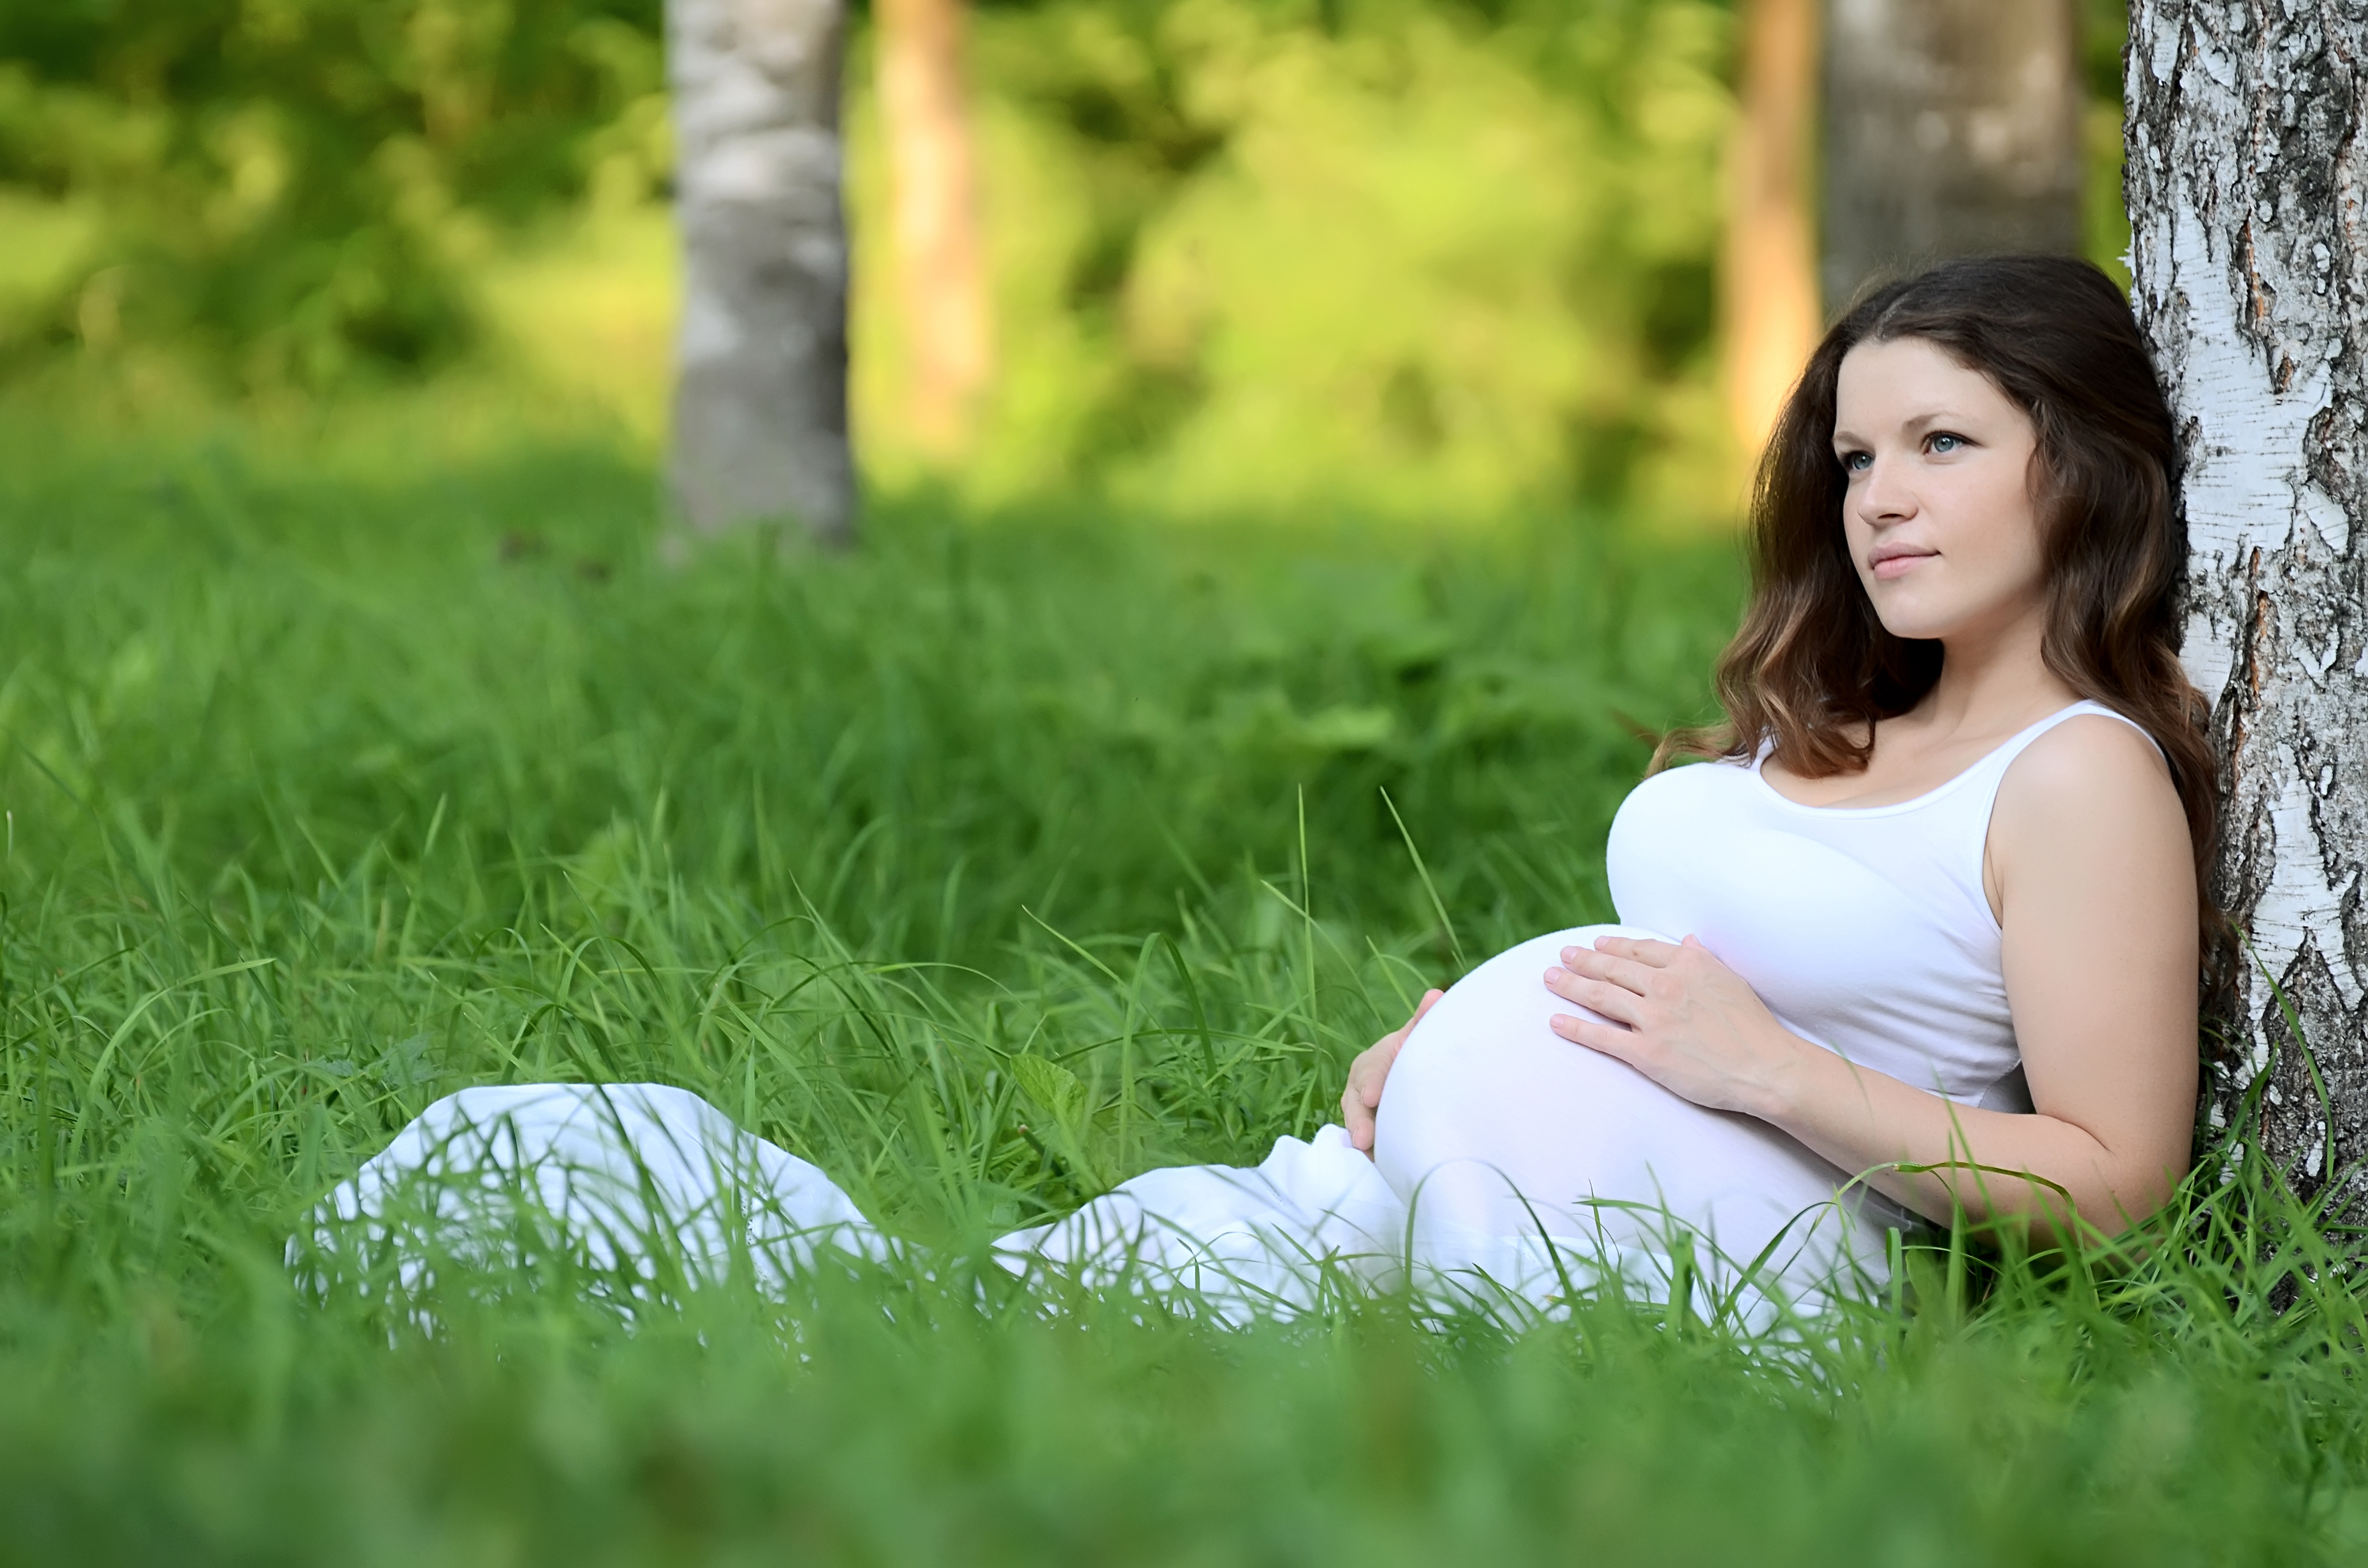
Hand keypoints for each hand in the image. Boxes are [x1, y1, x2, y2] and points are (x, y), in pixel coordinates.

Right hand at [1342, 989, 1442, 1156]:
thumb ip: (1423, 1020)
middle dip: (1359, 1123)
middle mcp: (1359, 1092)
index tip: (1374, 1096)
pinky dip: (1373, 1156)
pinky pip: (1367, 1147)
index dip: (1371, 1083)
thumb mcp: (1415, 1038)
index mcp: (1370, 1064)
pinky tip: (1385, 1166)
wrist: (1406, 1081)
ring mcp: (1360, 1116)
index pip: (1369, 1073)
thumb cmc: (1411, 1056)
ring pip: (1358, 1129)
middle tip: (1365, 1139)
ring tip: (1372, 1156)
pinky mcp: (1368, 1138)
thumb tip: (1437, 995)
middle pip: (1355, 1107)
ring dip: (1364, 1143)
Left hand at [1543, 935, 1803, 1117]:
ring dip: (1570, 985)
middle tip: (1563, 955)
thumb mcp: (1731, 980)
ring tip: (1551, 978)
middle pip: (1613, 969)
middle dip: (1583, 961)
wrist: (1766, 1066)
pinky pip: (1601, 1036)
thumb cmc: (1754, 1026)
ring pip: (1601, 996)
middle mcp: (1666, 985)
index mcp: (1688, 965)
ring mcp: (1653, 1019)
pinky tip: (1556, 1021)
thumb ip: (1703, 960)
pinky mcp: (1646, 1052)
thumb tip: (1687, 942)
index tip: (1598, 945)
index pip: (1640, 950)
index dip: (1614, 947)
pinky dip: (1575, 1027)